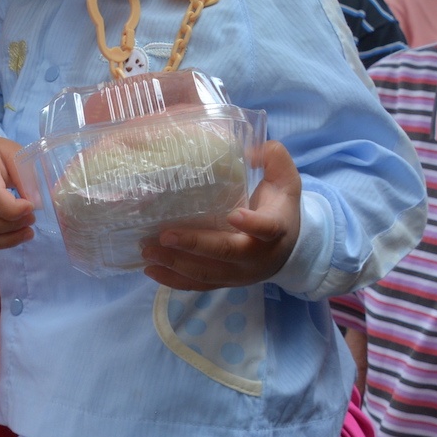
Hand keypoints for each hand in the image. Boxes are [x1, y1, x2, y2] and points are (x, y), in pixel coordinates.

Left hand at [140, 140, 301, 290]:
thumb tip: (249, 150)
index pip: (267, 228)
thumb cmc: (279, 206)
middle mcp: (259, 256)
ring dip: (176, 264)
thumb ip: (273, 158)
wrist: (288, 247)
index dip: (252, 224)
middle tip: (165, 235)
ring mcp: (241, 273)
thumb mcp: (285, 180)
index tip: (234, 215)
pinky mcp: (226, 282)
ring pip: (208, 274)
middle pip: (227, 253)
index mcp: (276, 227)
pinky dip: (174, 281)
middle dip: (195, 245)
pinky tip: (151, 270)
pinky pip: (199, 286)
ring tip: (148, 251)